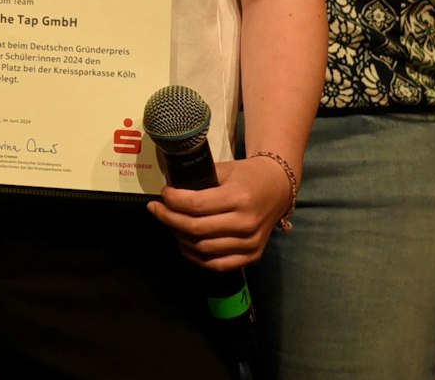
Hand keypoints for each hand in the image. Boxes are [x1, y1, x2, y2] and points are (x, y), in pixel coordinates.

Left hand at [148, 156, 292, 270]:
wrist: (278, 187)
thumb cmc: (246, 175)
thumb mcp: (224, 169)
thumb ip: (199, 179)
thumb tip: (169, 190)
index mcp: (239, 197)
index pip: (196, 205)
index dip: (173, 201)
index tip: (162, 194)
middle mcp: (246, 223)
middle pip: (196, 228)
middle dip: (169, 218)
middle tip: (155, 209)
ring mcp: (251, 243)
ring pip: (204, 248)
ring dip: (180, 236)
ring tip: (169, 224)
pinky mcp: (253, 255)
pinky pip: (218, 264)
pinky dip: (196, 258)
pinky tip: (184, 244)